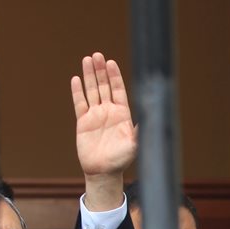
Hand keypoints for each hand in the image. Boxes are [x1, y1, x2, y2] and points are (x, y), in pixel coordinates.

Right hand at [72, 51, 136, 208]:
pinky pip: (80, 103)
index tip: (111, 63)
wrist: (104, 172)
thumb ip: (142, 129)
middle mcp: (109, 112)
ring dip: (89, 76)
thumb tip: (153, 115)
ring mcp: (95, 115)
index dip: (115, 76)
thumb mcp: (135, 143)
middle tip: (97, 55)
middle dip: (101, 71)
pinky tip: (76, 79)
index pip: (118, 90)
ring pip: (91, 91)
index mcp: (122, 114)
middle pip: (104, 86)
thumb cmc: (122, 159)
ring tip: (87, 59)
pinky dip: (78, 92)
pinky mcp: (83, 122)